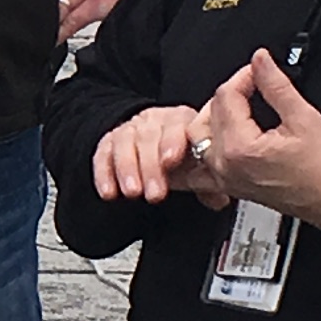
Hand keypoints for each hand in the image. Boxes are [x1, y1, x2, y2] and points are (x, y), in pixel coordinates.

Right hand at [89, 103, 227, 207]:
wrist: (159, 145)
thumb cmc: (184, 158)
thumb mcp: (199, 167)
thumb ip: (209, 183)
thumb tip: (218, 199)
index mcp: (181, 121)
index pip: (175, 125)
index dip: (172, 142)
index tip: (170, 161)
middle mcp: (154, 120)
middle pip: (147, 136)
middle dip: (149, 167)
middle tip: (155, 193)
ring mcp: (130, 129)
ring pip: (123, 143)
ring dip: (126, 169)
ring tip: (133, 193)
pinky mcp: (110, 141)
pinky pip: (102, 154)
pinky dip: (103, 173)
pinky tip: (109, 192)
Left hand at [192, 51, 320, 239]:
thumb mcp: (304, 118)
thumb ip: (276, 85)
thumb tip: (261, 61)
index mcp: (240, 149)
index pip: (226, 97)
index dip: (243, 77)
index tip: (260, 71)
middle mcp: (225, 166)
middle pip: (207, 115)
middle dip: (228, 94)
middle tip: (252, 86)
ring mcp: (226, 179)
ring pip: (199, 138)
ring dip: (213, 117)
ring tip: (238, 107)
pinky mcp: (231, 186)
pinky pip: (202, 164)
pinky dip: (207, 146)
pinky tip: (224, 136)